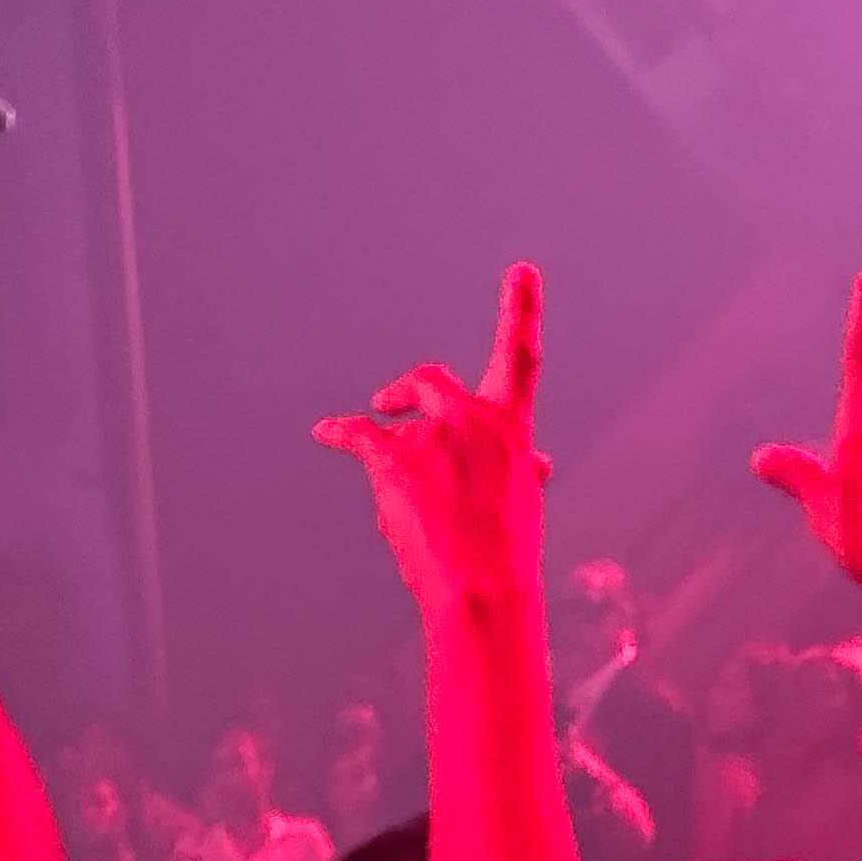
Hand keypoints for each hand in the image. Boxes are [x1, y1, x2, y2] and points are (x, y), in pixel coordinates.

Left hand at [312, 261, 545, 615]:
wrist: (482, 589)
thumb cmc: (505, 556)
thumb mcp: (522, 504)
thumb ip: (515, 469)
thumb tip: (536, 463)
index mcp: (511, 430)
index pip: (521, 358)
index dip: (521, 310)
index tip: (521, 271)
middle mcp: (471, 419)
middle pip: (431, 381)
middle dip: (411, 391)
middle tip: (391, 400)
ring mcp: (430, 436)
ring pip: (395, 433)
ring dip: (393, 461)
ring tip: (402, 503)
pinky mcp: (392, 459)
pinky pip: (358, 434)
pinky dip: (340, 432)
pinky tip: (325, 432)